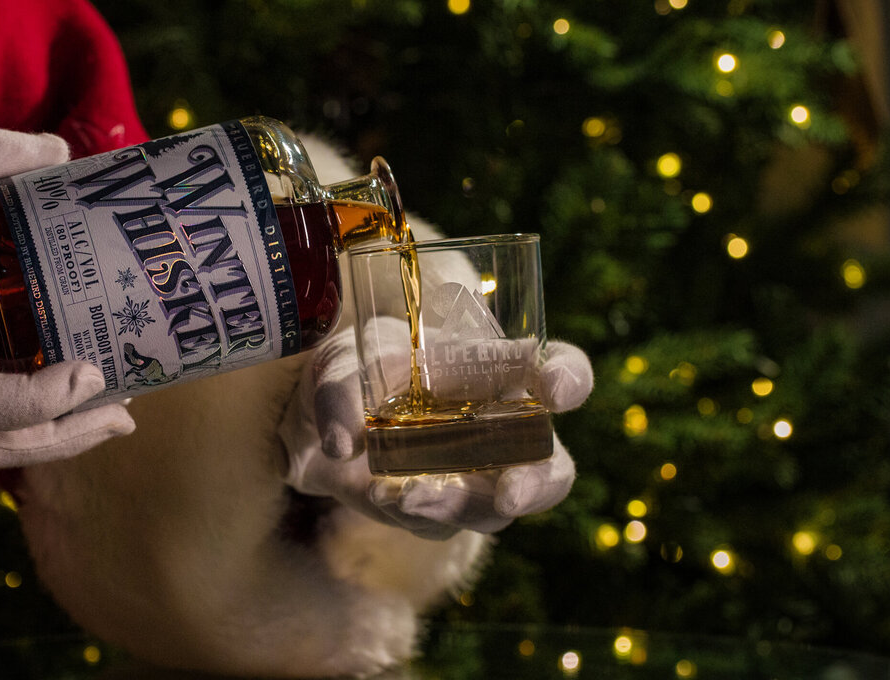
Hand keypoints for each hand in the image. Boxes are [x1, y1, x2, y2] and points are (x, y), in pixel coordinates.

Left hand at [279, 320, 591, 539]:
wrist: (321, 427)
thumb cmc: (355, 373)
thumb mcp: (340, 364)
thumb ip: (340, 393)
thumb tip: (343, 443)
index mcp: (496, 371)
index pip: (554, 368)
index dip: (568, 377)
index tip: (557, 390)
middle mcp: (501, 428)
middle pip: (553, 466)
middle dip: (538, 483)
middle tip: (511, 496)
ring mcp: (477, 477)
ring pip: (497, 508)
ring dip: (459, 507)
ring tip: (409, 497)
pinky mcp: (444, 511)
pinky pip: (442, 524)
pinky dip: (412, 512)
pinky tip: (381, 495)